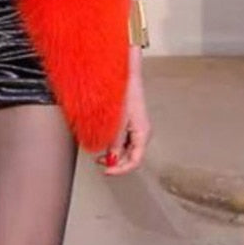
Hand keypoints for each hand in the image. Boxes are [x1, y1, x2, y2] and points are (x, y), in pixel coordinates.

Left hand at [94, 45, 151, 174]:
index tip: (106, 172)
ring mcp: (137, 127)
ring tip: (100, 152)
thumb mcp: (117, 122)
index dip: (120, 170)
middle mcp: (142, 132)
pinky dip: (114, 142)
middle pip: (131, 156)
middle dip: (116, 162)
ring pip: (127, 148)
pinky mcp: (131, 120)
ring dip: (114, 153)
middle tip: (100, 162)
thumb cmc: (124, 92)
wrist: (126, 72)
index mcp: (143, 134)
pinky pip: (124, 138)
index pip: (135, 161)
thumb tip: (111, 159)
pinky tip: (105, 140)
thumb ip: (114, 143)